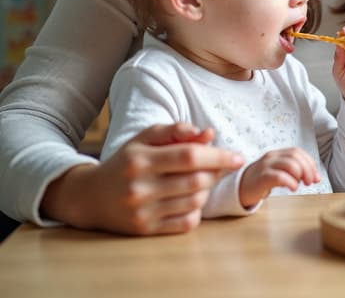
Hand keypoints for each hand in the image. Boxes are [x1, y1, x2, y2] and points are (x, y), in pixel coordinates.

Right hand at [41, 123, 243, 234]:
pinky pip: (187, 222)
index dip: (219, 156)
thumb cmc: (126, 162)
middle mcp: (140, 187)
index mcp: (141, 160)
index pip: (190, 156)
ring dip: (207, 190)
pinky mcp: (145, 230)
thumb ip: (177, 131)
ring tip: (201, 181)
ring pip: (195, 201)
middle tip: (219, 168)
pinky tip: (190, 200)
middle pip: (197, 180)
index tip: (238, 157)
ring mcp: (142, 212)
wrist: (90, 197)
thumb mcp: (145, 139)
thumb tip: (209, 133)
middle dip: (216, 173)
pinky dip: (196, 210)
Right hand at [238, 147, 319, 207]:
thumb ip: (296, 171)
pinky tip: (293, 188)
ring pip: (289, 164)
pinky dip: (291, 182)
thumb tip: (316, 177)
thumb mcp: (279, 171)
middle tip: (310, 182)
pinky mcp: (261, 178)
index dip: (310, 163)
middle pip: (295, 156)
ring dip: (300, 175)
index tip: (316, 177)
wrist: (239, 188)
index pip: (297, 152)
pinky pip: (280, 176)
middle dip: (307, 169)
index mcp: (277, 154)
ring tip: (300, 185)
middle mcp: (271, 156)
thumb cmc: (262, 180)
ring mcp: (265, 166)